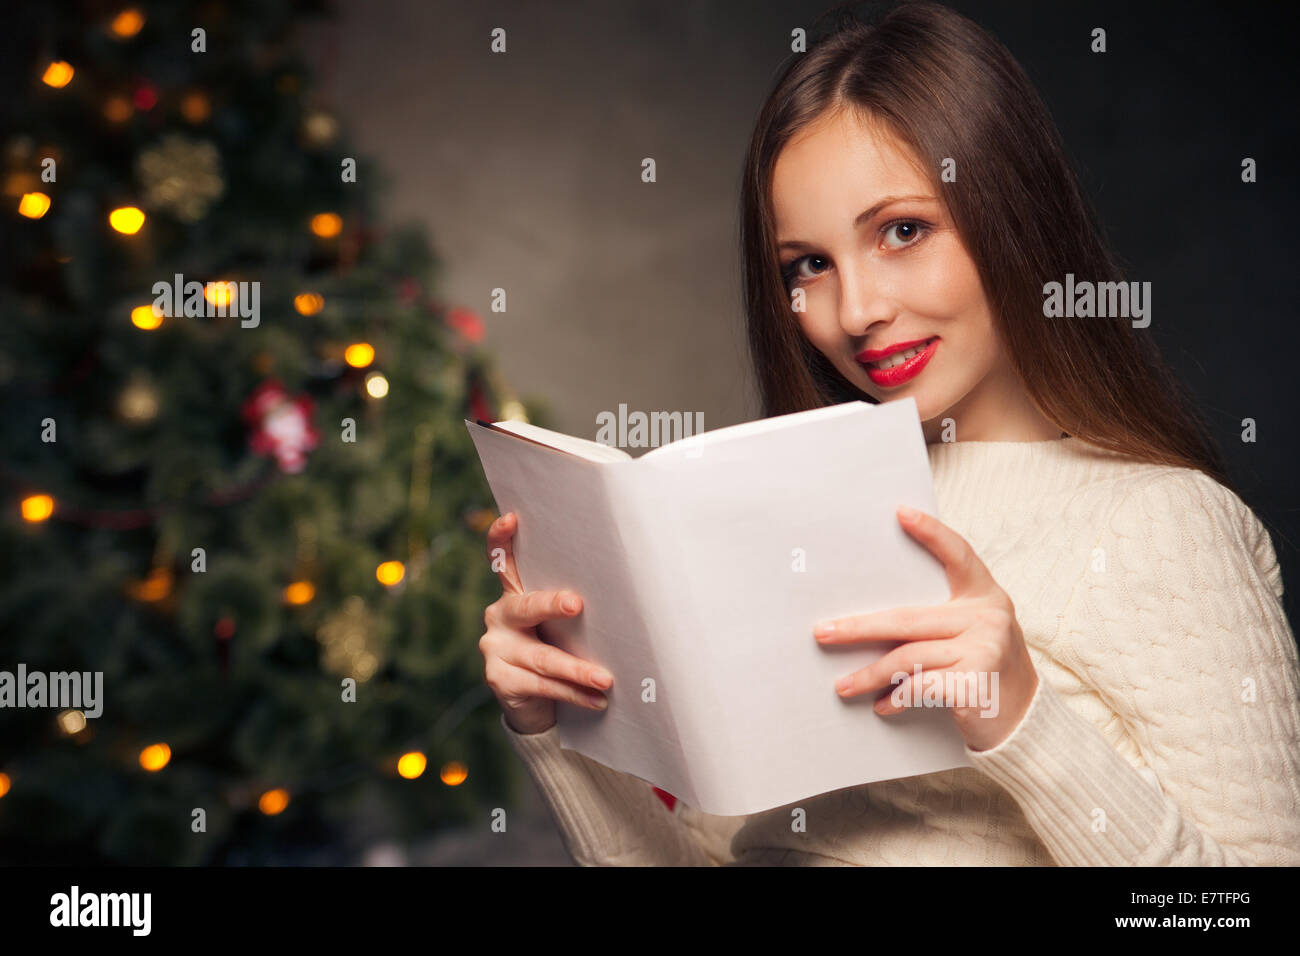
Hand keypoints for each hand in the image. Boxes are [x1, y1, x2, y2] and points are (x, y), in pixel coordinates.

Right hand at [478, 512, 613, 734]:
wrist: (535, 702)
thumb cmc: (558, 649)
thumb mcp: (561, 626)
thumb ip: (571, 610)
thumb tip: (624, 597)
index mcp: (513, 594)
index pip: (503, 561)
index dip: (502, 539)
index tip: (511, 518)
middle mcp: (498, 616)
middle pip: (526, 607)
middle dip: (552, 605)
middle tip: (577, 604)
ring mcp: (495, 648)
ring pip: (542, 657)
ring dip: (578, 669)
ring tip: (606, 679)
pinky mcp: (499, 679)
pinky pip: (542, 685)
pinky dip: (575, 693)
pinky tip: (597, 699)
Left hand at [812, 505, 1038, 751]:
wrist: (1026, 723)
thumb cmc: (986, 672)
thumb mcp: (974, 634)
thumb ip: (941, 618)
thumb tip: (872, 619)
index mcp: (986, 596)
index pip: (958, 555)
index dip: (931, 533)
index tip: (901, 513)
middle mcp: (988, 617)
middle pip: (907, 618)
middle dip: (858, 627)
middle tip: (824, 633)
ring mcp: (983, 650)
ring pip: (906, 657)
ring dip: (869, 674)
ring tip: (843, 686)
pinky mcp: (974, 684)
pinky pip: (918, 686)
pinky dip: (894, 698)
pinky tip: (883, 706)